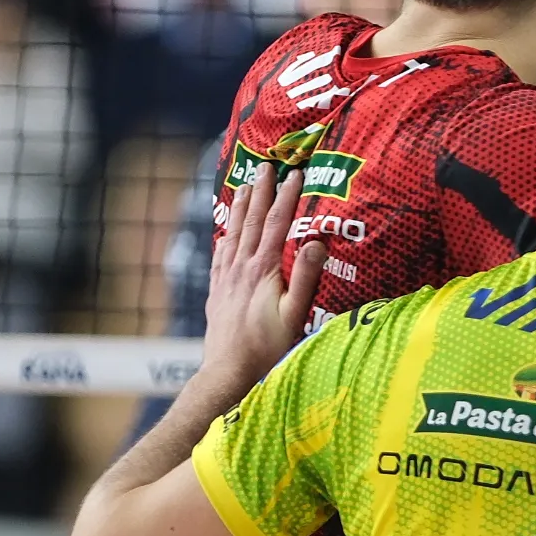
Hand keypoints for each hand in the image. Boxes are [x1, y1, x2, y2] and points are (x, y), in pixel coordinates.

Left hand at [203, 163, 325, 386]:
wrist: (228, 370)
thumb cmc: (268, 346)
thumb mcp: (295, 313)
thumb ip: (306, 276)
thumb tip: (317, 242)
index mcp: (263, 269)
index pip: (278, 224)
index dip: (287, 197)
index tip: (295, 174)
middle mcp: (241, 267)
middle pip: (253, 221)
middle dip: (261, 191)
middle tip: (266, 166)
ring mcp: (227, 277)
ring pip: (234, 232)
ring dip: (241, 206)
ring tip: (245, 185)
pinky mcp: (219, 289)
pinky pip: (221, 252)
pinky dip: (226, 233)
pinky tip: (227, 229)